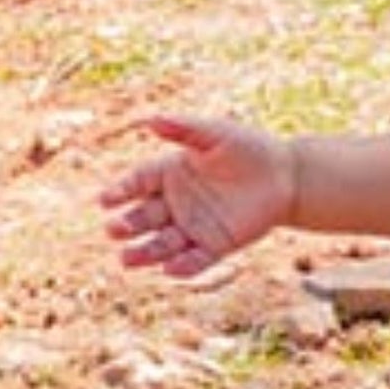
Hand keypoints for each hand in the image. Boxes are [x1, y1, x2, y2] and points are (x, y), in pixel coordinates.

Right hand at [100, 115, 295, 277]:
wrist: (284, 176)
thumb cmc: (248, 148)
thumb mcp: (216, 134)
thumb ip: (185, 129)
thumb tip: (151, 119)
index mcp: (168, 172)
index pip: (137, 183)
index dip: (120, 191)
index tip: (105, 200)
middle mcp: (176, 202)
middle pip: (144, 216)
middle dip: (128, 225)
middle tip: (113, 230)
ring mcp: (194, 226)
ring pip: (164, 242)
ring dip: (146, 252)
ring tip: (126, 259)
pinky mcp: (216, 244)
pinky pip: (197, 258)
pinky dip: (184, 265)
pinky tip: (171, 269)